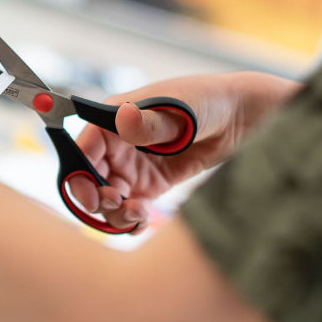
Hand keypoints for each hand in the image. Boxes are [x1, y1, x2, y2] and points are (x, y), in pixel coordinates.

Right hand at [70, 71, 299, 232]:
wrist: (242, 116)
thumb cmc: (207, 101)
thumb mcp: (178, 111)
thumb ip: (150, 122)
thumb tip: (125, 121)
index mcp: (113, 120)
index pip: (83, 150)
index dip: (80, 176)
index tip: (93, 197)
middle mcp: (118, 144)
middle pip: (90, 179)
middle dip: (98, 199)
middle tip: (120, 206)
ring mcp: (134, 165)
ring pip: (109, 198)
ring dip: (115, 213)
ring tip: (138, 215)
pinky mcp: (152, 184)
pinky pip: (131, 207)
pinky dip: (131, 219)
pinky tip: (142, 221)